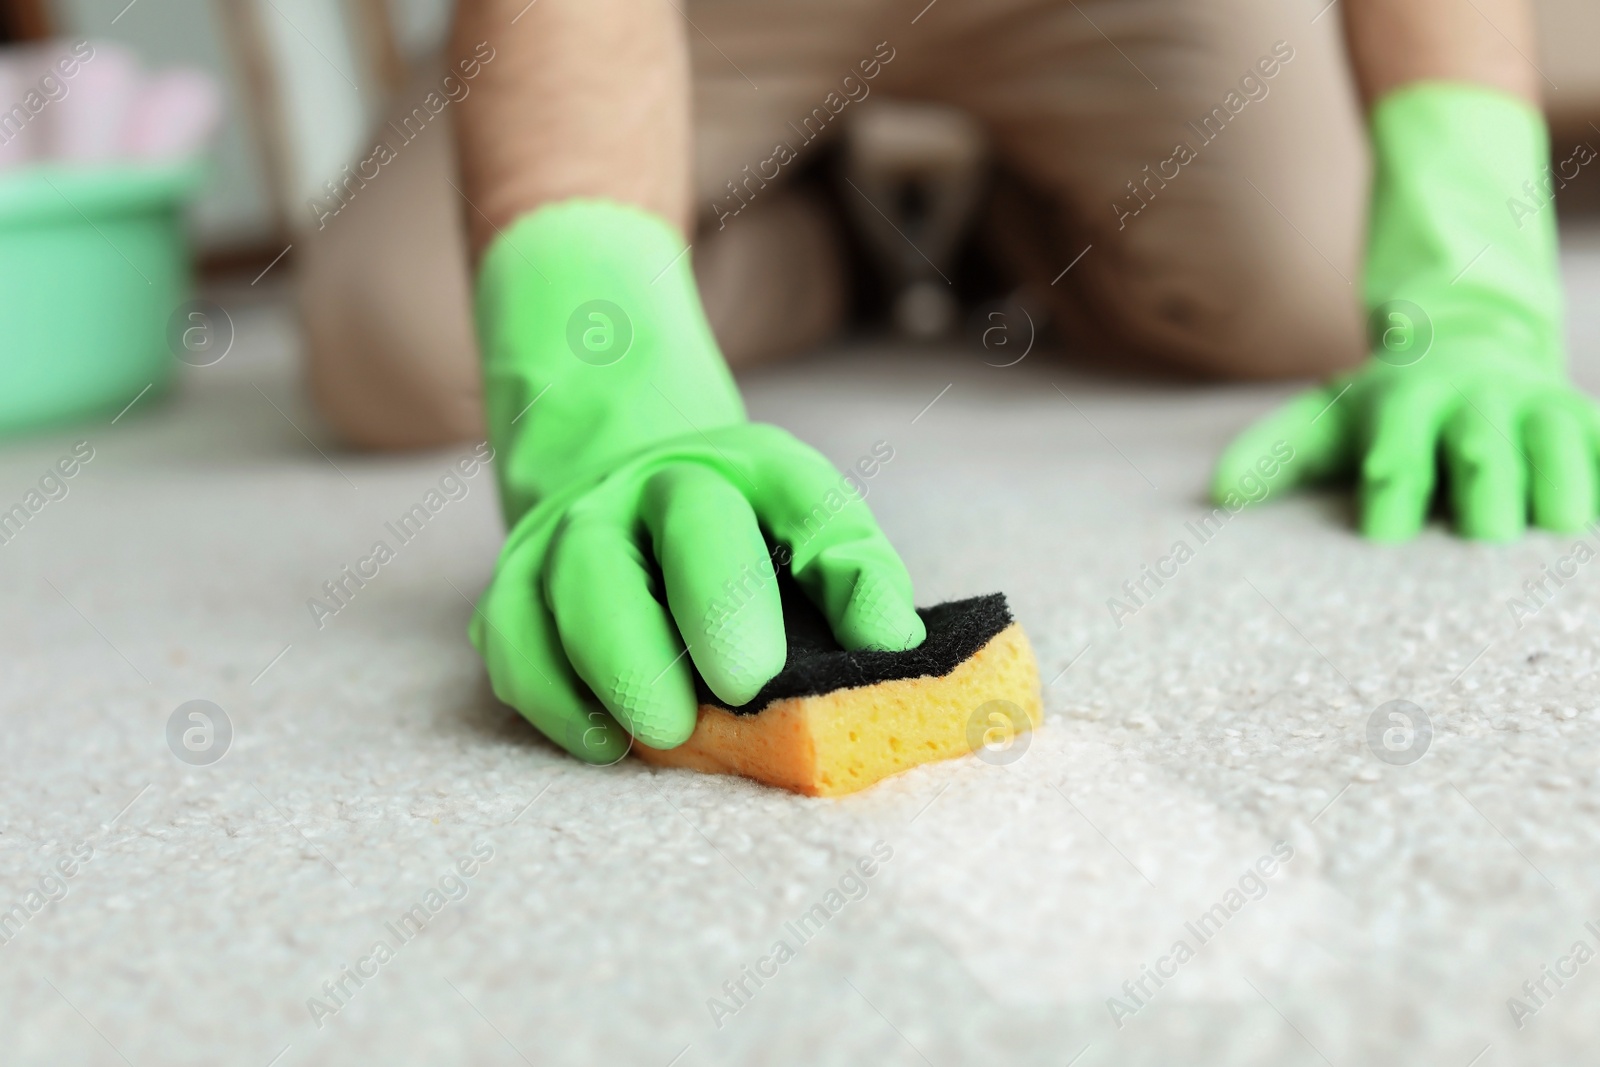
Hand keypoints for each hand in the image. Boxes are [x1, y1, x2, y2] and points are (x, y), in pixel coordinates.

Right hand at [468, 199, 921, 761]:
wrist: (624, 501)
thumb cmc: (741, 544)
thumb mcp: (810, 535)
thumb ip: (854, 579)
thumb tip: (893, 647)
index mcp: (750, 468)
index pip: (804, 495)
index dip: (839, 565)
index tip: (870, 645)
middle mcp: (654, 484)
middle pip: (682, 524)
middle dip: (712, 610)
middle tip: (745, 691)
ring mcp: (573, 529)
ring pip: (580, 581)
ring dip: (620, 664)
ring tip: (667, 734)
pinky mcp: (515, 586)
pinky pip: (516, 642)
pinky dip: (554, 698)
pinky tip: (604, 742)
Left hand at [1213, 83, 1587, 541]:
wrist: (1463, 343)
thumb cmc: (1381, 409)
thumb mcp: (1322, 421)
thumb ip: (1273, 454)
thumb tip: (1219, 493)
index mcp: (1404, 402)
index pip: (1394, 447)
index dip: (1391, 483)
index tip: (1383, 532)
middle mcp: (1474, 399)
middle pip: (1480, 445)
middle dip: (1483, 482)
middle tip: (1483, 530)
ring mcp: (1536, 405)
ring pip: (1555, 438)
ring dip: (1561, 475)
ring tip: (1562, 523)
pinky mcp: (1583, 417)